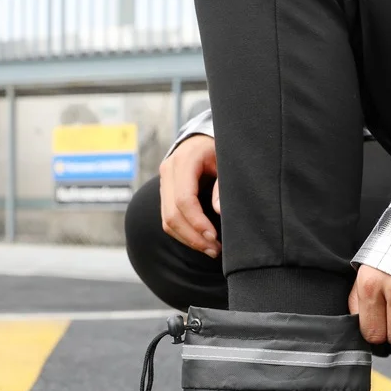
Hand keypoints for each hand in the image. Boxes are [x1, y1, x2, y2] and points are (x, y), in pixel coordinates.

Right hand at [159, 135, 220, 257]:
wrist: (204, 140)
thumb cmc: (219, 151)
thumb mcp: (226, 162)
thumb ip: (222, 186)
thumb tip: (218, 211)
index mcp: (184, 161)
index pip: (184, 200)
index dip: (197, 222)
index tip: (214, 237)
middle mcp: (168, 171)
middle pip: (172, 214)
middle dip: (193, 237)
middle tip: (215, 250)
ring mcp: (164, 183)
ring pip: (168, 220)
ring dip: (188, 239)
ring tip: (211, 250)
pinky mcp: (165, 193)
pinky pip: (168, 219)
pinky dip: (183, 234)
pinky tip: (201, 241)